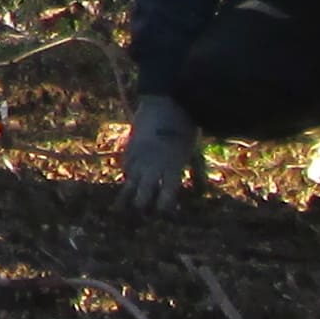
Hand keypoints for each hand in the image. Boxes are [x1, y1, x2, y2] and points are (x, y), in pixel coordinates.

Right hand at [119, 94, 200, 215]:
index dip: (164, 206)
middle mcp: (154, 165)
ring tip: (119, 211)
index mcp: (172, 167)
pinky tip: (126, 183)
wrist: (165, 104)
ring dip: (127, 197)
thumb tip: (200, 193)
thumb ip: (195, 172)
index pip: (167, 194)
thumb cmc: (184, 128)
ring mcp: (140, 157)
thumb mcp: (192, 152)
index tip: (164, 214)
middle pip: (144, 192)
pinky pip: (126, 167)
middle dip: (142, 205)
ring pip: (130, 182)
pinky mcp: (130, 149)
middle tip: (142, 214)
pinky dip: (127, 176)